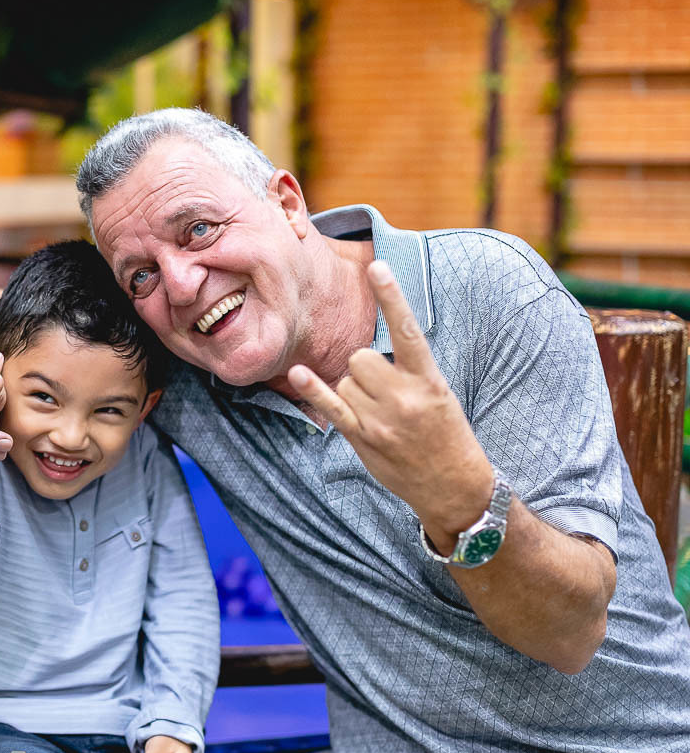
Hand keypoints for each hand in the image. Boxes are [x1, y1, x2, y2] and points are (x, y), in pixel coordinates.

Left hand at [287, 261, 493, 550]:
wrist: (453, 485)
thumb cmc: (445, 433)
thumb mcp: (438, 393)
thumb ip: (406, 369)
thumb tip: (365, 352)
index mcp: (428, 379)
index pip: (407, 329)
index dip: (392, 296)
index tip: (378, 266)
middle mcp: (404, 397)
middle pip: (361, 357)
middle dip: (365, 367)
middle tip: (383, 390)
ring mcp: (381, 419)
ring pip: (345, 380)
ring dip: (353, 389)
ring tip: (379, 411)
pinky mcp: (363, 437)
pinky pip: (332, 406)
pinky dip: (313, 389)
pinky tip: (299, 373)